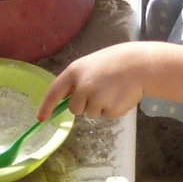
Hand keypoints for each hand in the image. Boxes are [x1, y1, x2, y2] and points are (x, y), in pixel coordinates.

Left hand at [44, 42, 158, 120]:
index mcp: (74, 72)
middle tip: (100, 90)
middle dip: (84, 105)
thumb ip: (79, 80)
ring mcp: (96, 100)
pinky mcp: (110, 110)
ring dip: (99, 107)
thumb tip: (69, 98)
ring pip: (90, 114)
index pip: (54, 92)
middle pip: (74, 109)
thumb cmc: (116, 62)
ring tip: (113, 90)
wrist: (141, 65)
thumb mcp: (92, 65)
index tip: (41, 119)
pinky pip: (105, 116)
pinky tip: (120, 96)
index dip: (46, 106)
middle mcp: (82, 87)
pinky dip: (112, 109)